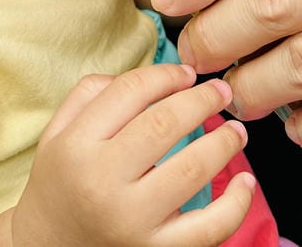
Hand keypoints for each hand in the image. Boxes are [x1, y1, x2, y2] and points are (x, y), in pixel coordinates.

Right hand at [10, 63, 255, 245]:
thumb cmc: (59, 186)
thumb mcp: (56, 134)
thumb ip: (91, 94)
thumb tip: (151, 77)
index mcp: (76, 146)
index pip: (130, 92)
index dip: (166, 75)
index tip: (187, 73)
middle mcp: (102, 182)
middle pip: (165, 123)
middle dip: (203, 100)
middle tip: (222, 92)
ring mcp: (131, 221)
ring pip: (193, 168)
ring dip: (224, 143)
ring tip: (236, 131)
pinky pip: (210, 228)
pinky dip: (237, 204)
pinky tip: (245, 184)